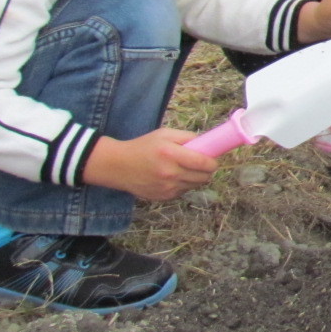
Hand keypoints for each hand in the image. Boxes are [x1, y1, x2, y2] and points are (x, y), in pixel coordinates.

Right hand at [84, 129, 216, 199]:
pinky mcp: (163, 197)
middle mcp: (170, 173)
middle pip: (204, 177)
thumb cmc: (143, 147)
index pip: (203, 163)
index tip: (213, 160)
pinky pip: (183, 191)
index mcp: (171, 154)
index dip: (213, 163)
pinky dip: (183, 184)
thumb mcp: (164, 134)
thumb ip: (187, 137)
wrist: (118, 166)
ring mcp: (167, 188)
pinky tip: (172, 177)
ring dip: (195, 178)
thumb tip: (206, 143)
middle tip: (200, 164)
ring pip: (195, 185)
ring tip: (183, 169)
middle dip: (207, 170)